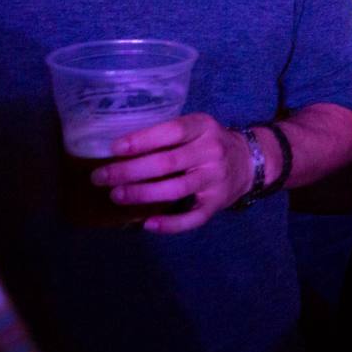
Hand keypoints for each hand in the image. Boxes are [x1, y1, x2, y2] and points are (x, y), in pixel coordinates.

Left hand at [92, 113, 252, 233]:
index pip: (172, 132)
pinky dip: (169, 224)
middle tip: (101, 177)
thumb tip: (120, 150)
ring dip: (142, 194)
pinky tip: (148, 224)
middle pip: (168, 163)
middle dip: (130, 171)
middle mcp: (212, 152)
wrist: (249, 162)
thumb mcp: (196, 129)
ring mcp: (215, 179)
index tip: (115, 148)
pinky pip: (192, 218)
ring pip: (176, 190)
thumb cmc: (209, 143)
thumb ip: (168, 136)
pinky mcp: (217, 204)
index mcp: (204, 127)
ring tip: (116, 195)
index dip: (143, 140)